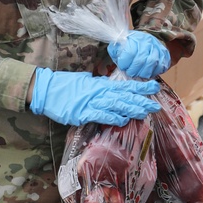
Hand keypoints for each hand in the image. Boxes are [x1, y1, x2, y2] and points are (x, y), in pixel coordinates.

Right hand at [30, 68, 159, 125]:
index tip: (154, 88)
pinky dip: (113, 117)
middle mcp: (99, 92)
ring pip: (116, 105)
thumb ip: (99, 86)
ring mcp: (92, 102)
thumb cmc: (65, 85)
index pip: (125, 85)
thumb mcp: (86, 82)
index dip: (140, 87)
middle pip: (125, 96)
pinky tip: (122, 120)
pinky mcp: (83, 113)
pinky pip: (101, 115)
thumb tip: (110, 89)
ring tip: (145, 112)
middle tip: (155, 105)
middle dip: (141, 101)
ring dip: (131, 109)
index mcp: (101, 84)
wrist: (47, 89)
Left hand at [108, 30, 170, 78]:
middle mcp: (147, 42)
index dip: (124, 63)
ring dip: (143, 73)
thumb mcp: (120, 44)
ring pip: (151, 64)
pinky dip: (154, 72)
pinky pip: (161, 66)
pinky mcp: (165, 55)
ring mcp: (157, 48)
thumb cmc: (132, 44)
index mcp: (135, 38)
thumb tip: (115, 54)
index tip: (123, 66)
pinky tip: (148, 72)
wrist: (147, 38)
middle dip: (133, 70)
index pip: (129, 53)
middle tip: (130, 72)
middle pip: (140, 60)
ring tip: (138, 73)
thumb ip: (115, 49)